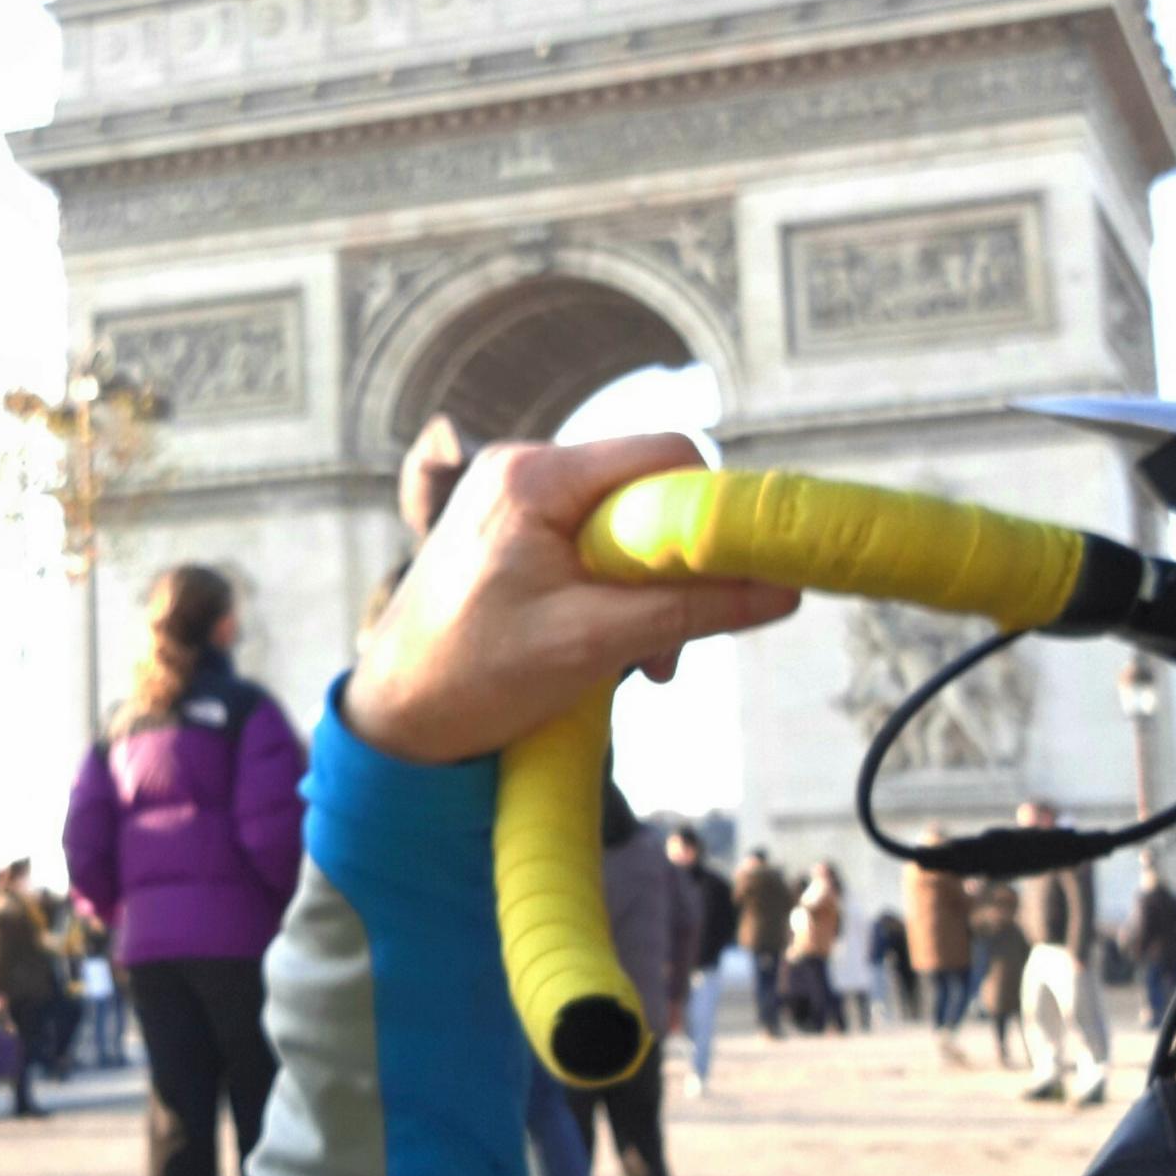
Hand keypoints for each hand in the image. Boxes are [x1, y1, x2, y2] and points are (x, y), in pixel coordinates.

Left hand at [343, 434, 800, 764]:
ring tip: (638, 664)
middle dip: (677, 568)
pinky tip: (607, 649)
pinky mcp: (511, 530)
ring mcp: (513, 497)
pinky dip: (614, 595)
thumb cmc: (474, 680)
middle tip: (669, 647)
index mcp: (533, 476)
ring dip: (649, 593)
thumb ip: (692, 610)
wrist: (392, 722)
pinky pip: (592, 546)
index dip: (714, 512)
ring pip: (627, 526)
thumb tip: (783, 591)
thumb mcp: (595, 645)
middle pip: (650, 492)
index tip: (734, 577)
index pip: (666, 454)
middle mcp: (522, 466)